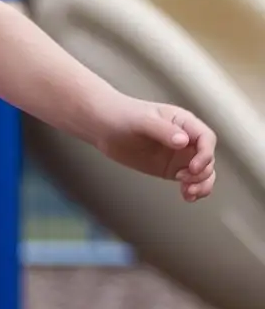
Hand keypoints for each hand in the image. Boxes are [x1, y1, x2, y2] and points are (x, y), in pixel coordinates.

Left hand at [96, 97, 216, 201]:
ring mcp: (179, 155)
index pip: (206, 138)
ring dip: (202, 184)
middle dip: (202, 172)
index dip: (205, 154)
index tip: (193, 166)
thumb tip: (183, 141)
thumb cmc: (121, 115)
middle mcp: (185, 138)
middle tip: (184, 179)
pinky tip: (187, 196)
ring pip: (204, 172)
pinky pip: (190, 181)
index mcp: (182, 122)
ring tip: (188, 192)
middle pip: (208, 158)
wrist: (102, 126)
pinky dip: (194, 190)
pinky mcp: (171, 168)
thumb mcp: (141, 120)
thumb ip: (162, 130)